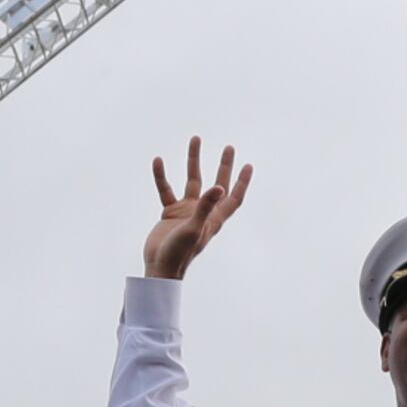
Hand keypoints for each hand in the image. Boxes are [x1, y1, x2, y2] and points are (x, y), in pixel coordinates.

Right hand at [143, 136, 253, 280]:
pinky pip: (166, 189)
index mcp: (215, 219)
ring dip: (193, 161)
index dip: (242, 183)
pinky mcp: (170, 212)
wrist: (159, 266)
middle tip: (229, 148)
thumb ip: (206, 206)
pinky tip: (158, 161)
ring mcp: (187, 211)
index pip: (234, 198)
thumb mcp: (194, 228)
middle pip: (218, 184)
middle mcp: (204, 212)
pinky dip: (162, 176)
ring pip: (192, 181)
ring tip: (195, 140)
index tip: (248, 165)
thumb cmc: (180, 253)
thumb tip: (220, 187)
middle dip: (224, 166)